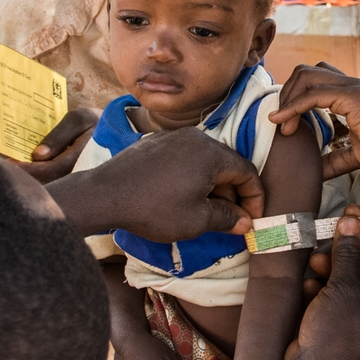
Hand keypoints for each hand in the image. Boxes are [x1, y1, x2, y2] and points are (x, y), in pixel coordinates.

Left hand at [12, 109, 98, 182]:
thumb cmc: (99, 123)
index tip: (10, 164)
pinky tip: (37, 175)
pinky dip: (46, 181)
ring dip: (36, 181)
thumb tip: (37, 154)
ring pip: (55, 187)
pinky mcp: (84, 184)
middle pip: (50, 183)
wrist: (124, 133)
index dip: (28, 169)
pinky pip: (62, 186)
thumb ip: (58, 136)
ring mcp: (84, 181)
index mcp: (82, 157)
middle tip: (11, 171)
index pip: (49, 169)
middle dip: (29, 178)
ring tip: (20, 172)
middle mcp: (84, 173)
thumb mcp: (79, 120)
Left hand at [48, 127, 265, 240]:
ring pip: (205, 161)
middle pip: (227, 164)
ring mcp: (173, 137)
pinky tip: (183, 196)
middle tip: (232, 219)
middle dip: (234, 193)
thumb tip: (246, 222)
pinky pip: (184, 158)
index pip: (247, 172)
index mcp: (212, 152)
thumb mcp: (197, 220)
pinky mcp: (154, 143)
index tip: (253, 219)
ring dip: (213, 185)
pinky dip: (192, 176)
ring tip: (208, 210)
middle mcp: (196, 137)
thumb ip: (227, 218)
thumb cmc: (155, 208)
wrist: (104, 195)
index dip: (255, 198)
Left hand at [269, 62, 359, 179]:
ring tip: (282, 124)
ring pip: (305, 76)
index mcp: (353, 96)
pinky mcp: (351, 97)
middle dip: (288, 94)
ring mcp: (351, 88)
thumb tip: (317, 172)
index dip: (297, 98)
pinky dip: (292, 107)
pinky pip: (312, 95)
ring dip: (288, 98)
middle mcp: (351, 86)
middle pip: (307, 72)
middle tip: (282, 122)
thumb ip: (336, 159)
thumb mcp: (357, 155)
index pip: (317, 81)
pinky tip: (282, 121)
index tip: (287, 124)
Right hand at [283, 210, 359, 359]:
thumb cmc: (335, 333)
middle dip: (345, 251)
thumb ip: (347, 253)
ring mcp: (353, 320)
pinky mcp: (332, 327)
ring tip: (315, 261)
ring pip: (343, 283)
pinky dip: (318, 290)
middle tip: (330, 230)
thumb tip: (352, 222)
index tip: (351, 213)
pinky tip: (307, 285)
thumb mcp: (343, 287)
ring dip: (329, 269)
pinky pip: (328, 300)